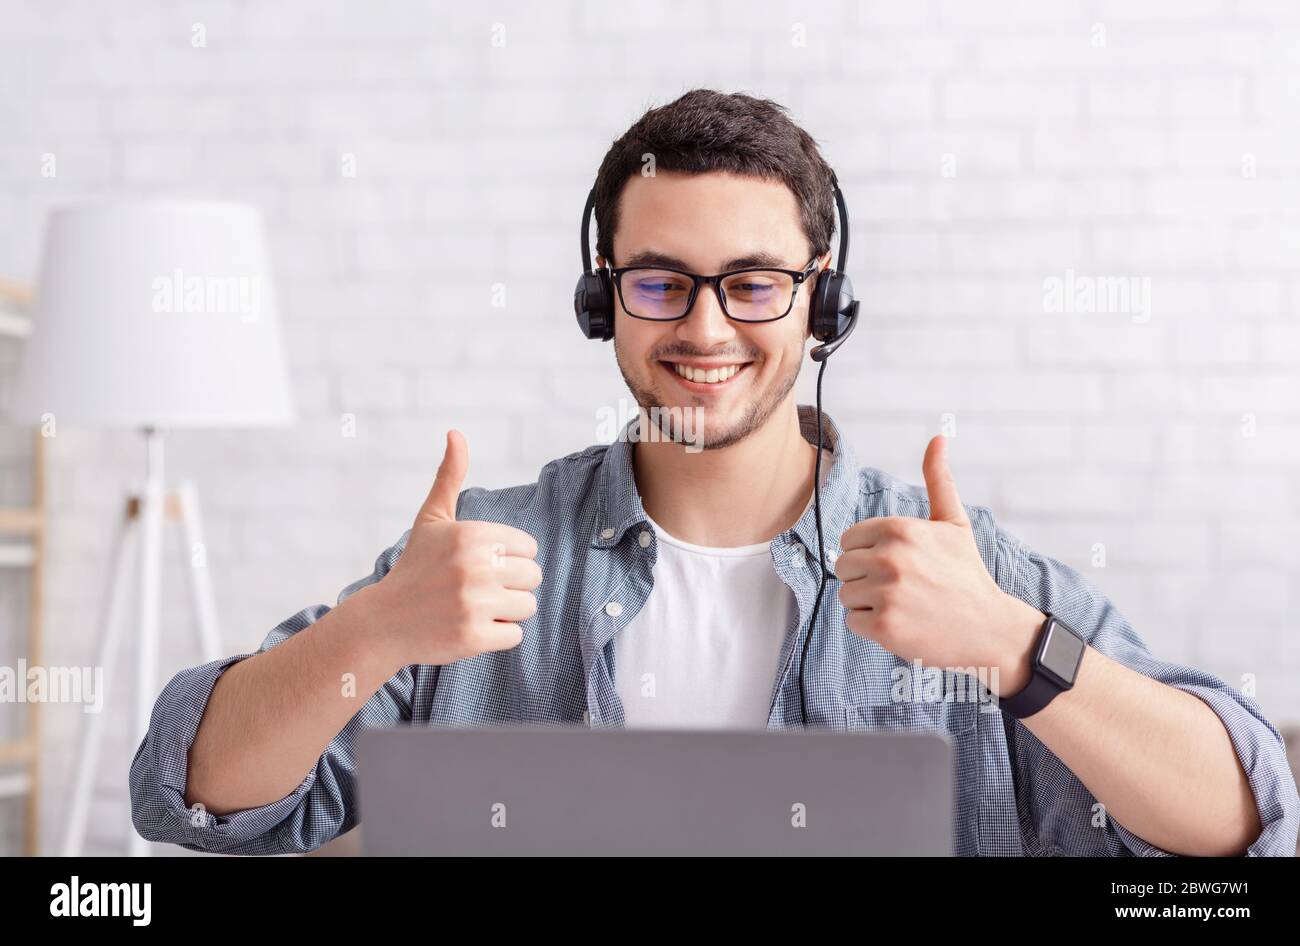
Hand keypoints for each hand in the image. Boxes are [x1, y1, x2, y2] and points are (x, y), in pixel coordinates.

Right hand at [369, 430, 540, 666]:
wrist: (383, 622)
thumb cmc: (415, 567)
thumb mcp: (432, 518)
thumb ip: (449, 476)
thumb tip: (455, 433)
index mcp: (472, 534)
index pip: (529, 548)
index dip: (508, 559)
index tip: (480, 565)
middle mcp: (475, 566)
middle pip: (534, 577)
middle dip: (510, 586)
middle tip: (475, 590)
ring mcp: (474, 603)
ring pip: (528, 607)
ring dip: (506, 611)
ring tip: (472, 608)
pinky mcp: (473, 637)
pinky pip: (515, 635)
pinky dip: (497, 636)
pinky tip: (468, 628)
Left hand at [835, 435, 1041, 695]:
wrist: (990, 628)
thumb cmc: (966, 573)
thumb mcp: (954, 523)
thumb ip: (938, 480)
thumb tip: (938, 437)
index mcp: (900, 529)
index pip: (849, 539)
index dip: (869, 553)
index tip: (897, 564)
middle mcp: (890, 558)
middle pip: (843, 566)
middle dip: (865, 578)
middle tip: (901, 587)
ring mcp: (886, 594)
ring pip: (846, 595)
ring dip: (868, 603)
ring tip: (903, 604)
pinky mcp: (884, 627)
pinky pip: (852, 622)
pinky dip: (871, 627)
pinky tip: (902, 623)